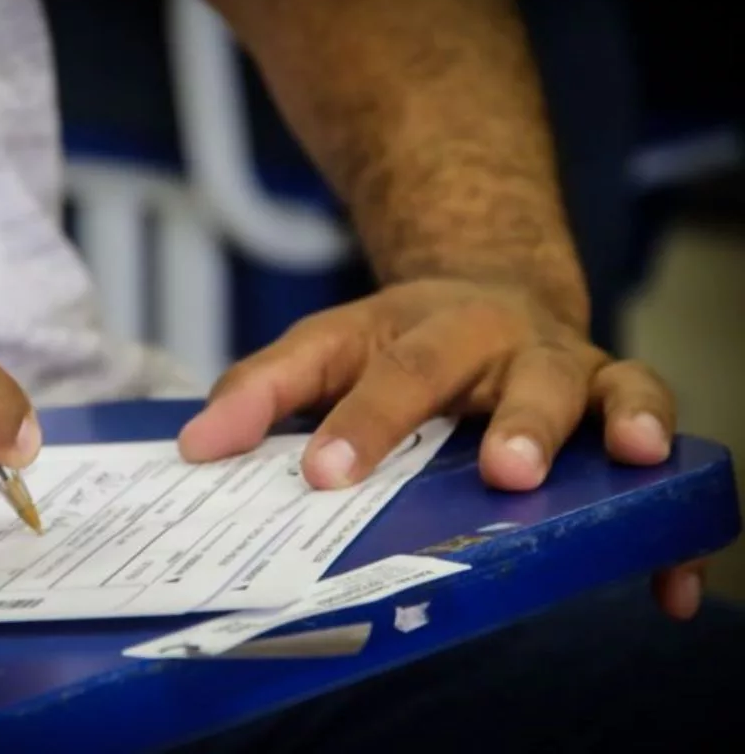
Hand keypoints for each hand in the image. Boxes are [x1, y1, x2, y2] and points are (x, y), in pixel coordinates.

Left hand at [177, 278, 702, 618]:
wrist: (485, 292)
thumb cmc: (400, 338)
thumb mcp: (328, 345)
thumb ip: (266, 387)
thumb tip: (198, 443)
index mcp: (430, 330)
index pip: (394, 373)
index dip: (363, 427)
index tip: (325, 476)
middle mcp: (510, 343)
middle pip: (521, 371)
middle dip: (520, 421)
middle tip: (504, 470)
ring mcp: (571, 369)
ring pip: (612, 383)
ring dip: (622, 420)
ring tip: (627, 458)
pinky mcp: (617, 400)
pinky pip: (659, 436)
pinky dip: (670, 505)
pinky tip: (665, 575)